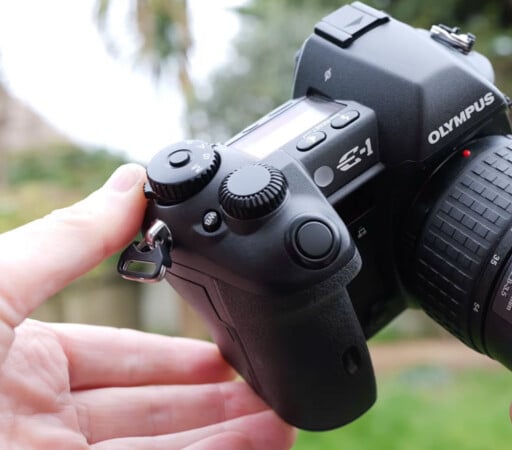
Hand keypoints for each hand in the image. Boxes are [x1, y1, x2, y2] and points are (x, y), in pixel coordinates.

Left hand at [0, 165, 294, 448]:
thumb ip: (69, 240)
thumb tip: (133, 182)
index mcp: (21, 356)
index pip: (116, 355)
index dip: (176, 355)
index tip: (223, 354)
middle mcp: (40, 414)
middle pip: (149, 406)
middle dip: (214, 397)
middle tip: (269, 388)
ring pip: (161, 447)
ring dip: (227, 432)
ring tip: (282, 420)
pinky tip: (258, 443)